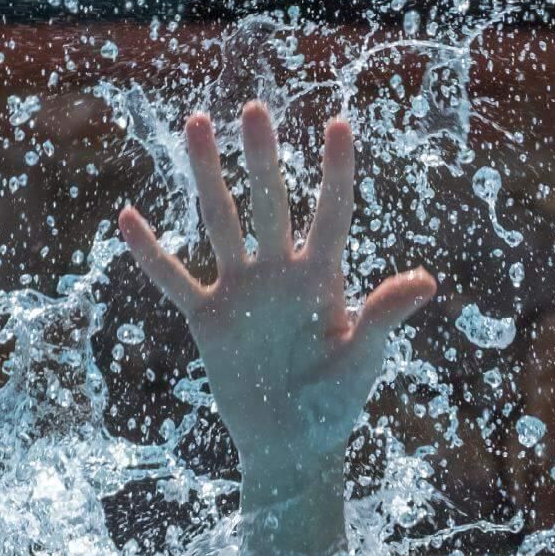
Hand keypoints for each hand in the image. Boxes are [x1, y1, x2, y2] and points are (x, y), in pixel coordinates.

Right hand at [118, 103, 435, 506]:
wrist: (293, 445)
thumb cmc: (337, 404)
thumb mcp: (363, 359)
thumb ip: (384, 316)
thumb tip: (426, 280)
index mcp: (323, 279)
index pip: (331, 214)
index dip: (335, 171)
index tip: (339, 123)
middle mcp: (281, 274)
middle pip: (270, 204)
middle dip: (262, 158)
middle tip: (254, 110)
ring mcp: (241, 291)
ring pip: (221, 223)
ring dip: (208, 176)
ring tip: (196, 123)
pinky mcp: (208, 319)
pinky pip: (175, 279)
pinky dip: (151, 253)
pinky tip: (128, 217)